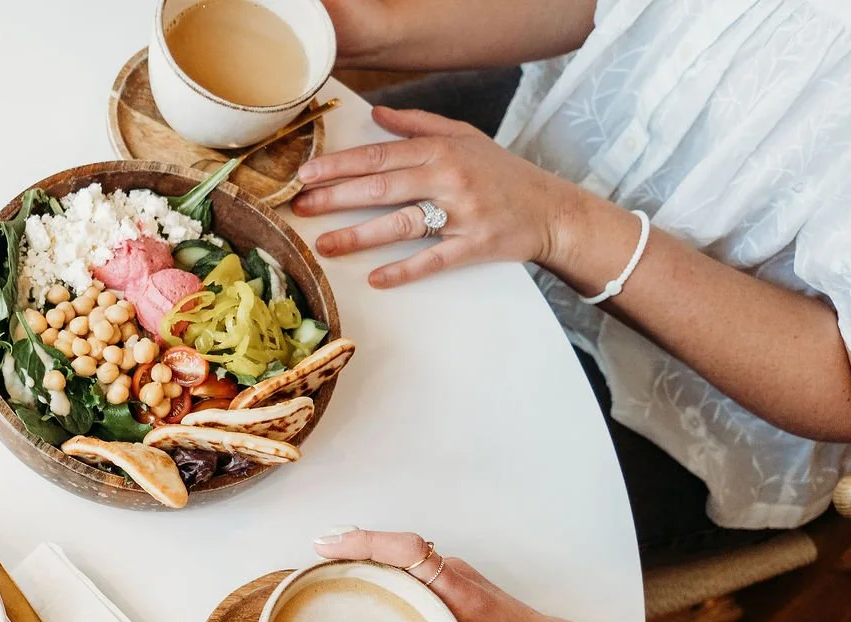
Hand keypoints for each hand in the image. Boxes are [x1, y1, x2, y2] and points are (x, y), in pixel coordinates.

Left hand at [292, 107, 590, 288]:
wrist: (550, 209)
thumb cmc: (501, 173)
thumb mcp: (465, 136)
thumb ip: (418, 124)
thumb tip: (377, 114)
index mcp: (442, 151)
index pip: (380, 156)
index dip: (339, 165)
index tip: (305, 174)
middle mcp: (450, 178)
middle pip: (382, 187)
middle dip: (336, 197)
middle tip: (300, 208)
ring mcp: (462, 213)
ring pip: (402, 224)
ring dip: (359, 236)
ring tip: (325, 245)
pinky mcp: (474, 246)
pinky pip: (433, 260)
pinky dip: (404, 270)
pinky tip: (376, 278)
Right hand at [313, 529, 609, 621]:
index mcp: (460, 599)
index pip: (411, 553)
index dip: (367, 544)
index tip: (328, 549)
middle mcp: (454, 580)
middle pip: (395, 547)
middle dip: (350, 547)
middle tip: (310, 563)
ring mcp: (452, 579)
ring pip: (401, 553)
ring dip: (364, 554)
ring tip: (324, 568)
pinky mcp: (450, 586)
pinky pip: (410, 566)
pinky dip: (381, 566)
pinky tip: (357, 583)